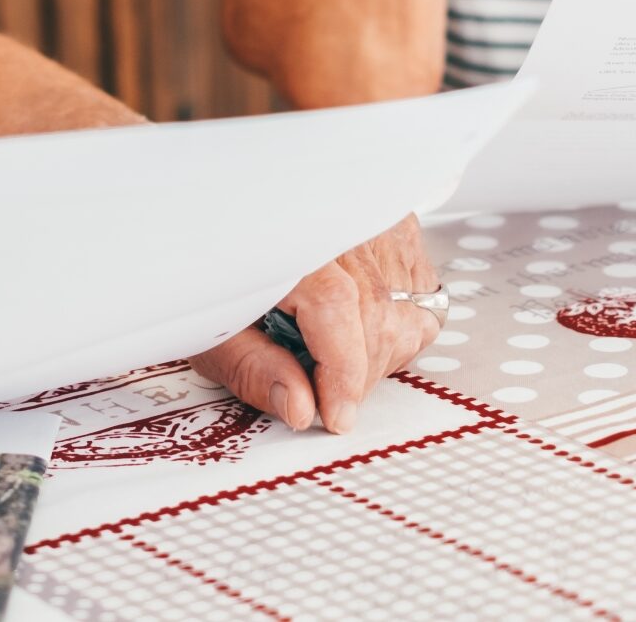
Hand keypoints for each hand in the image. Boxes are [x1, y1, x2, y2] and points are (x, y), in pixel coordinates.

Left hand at [187, 216, 443, 434]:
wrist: (227, 224)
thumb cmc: (218, 271)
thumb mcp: (214, 328)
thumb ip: (255, 369)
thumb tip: (301, 408)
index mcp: (290, 241)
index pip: (337, 306)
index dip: (342, 372)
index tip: (335, 414)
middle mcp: (339, 222)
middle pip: (376, 313)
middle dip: (357, 374)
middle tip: (328, 396)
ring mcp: (372, 221)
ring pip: (405, 307)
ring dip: (380, 352)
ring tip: (338, 359)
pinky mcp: (394, 226)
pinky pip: (420, 290)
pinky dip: (397, 322)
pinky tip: (361, 329)